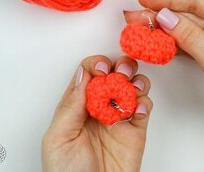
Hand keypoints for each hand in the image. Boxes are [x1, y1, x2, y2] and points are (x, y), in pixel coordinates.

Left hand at [42, 55, 152, 171]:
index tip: (101, 69)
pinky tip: (138, 109)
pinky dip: (144, 103)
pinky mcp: (135, 130)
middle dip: (120, 66)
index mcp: (76, 106)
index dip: (96, 65)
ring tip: (131, 88)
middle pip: (113, 76)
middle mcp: (98, 108)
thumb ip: (71, 105)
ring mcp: (118, 118)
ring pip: (131, 87)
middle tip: (121, 72)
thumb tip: (83, 75)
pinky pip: (144, 108)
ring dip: (135, 81)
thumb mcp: (58, 138)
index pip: (88, 74)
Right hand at [126, 0, 203, 134]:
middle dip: (160, 15)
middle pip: (189, 13)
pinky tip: (155, 42)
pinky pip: (189, 42)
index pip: (198, 0)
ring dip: (163, 30)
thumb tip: (164, 16)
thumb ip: (191, 38)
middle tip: (133, 16)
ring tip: (138, 28)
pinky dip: (172, 43)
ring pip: (186, 28)